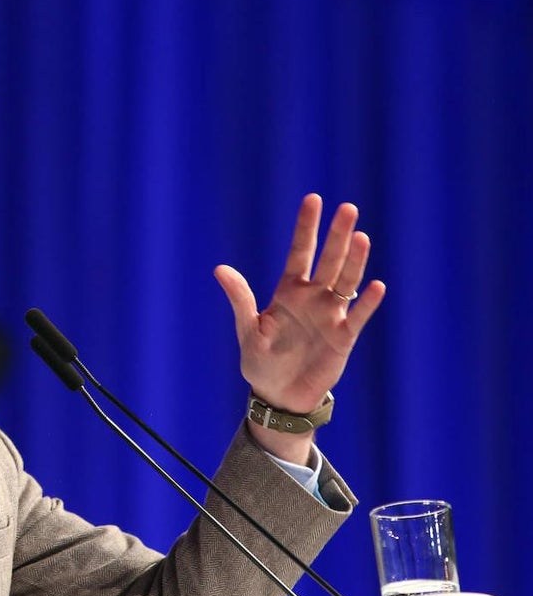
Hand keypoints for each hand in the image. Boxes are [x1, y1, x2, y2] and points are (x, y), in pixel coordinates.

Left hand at [214, 194, 385, 454]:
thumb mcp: (247, 328)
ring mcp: (330, 315)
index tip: (313, 199)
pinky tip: (376, 285)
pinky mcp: (343, 337)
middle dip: (336, 235)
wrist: (278, 396)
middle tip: (347, 208)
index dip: (306, 227)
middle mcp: (313, 298)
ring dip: (354, 260)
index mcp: (288, 292)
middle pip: (327, 260)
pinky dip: (365, 302)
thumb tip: (219, 269)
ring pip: (345, 281)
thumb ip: (239, 298)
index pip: (299, 252)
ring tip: (361, 236)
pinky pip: (357, 316)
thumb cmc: (261, 362)